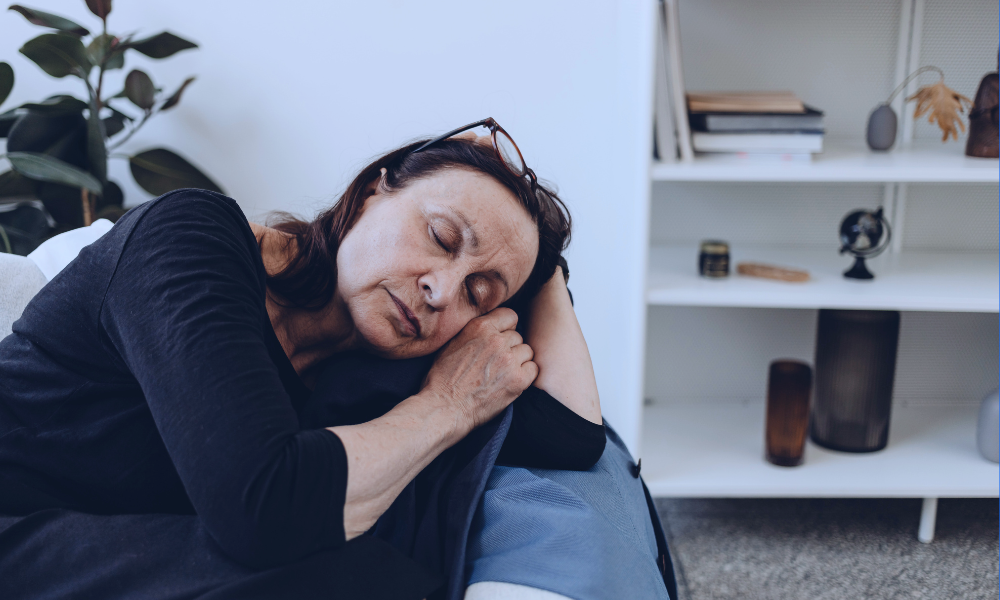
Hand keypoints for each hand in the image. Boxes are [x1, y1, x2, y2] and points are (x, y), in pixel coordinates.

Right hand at [421, 308, 536, 432]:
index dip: (506, 328)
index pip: (510, 316)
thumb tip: (491, 327)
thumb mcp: (453, 343)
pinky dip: (525, 375)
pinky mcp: (518, 380)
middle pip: (517, 336)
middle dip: (509, 348)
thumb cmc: (443, 378)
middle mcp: (497, 340)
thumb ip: (475, 332)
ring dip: (518, 361)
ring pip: (526, 352)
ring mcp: (509, 360)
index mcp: (480, 327)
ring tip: (502, 373)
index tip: (500, 339)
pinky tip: (510, 382)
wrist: (444, 407)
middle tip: (496, 363)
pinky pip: (532, 369)